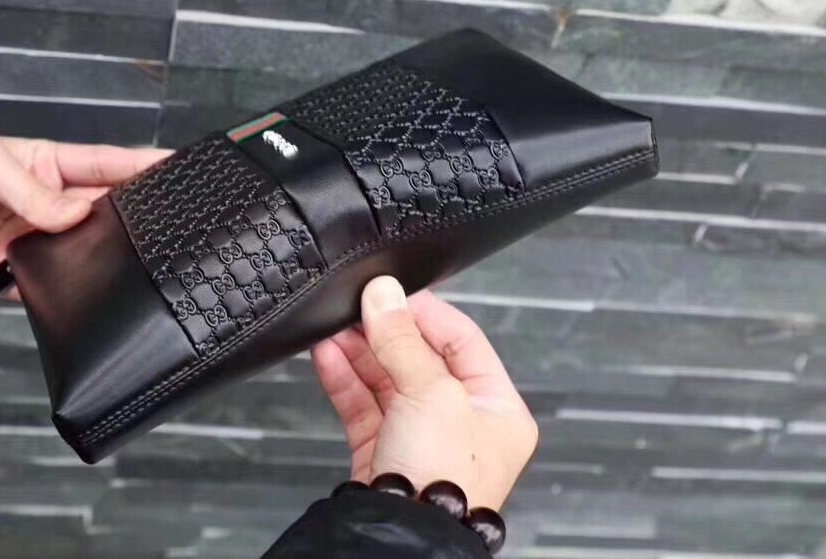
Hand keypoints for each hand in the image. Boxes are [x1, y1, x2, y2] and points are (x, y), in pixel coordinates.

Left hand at [0, 130, 169, 295]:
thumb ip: (35, 192)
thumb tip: (80, 215)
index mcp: (47, 165)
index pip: (107, 164)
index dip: (144, 166)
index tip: (183, 169)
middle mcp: (45, 204)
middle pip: (102, 212)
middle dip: (132, 217)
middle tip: (166, 226)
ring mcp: (29, 240)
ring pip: (82, 252)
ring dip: (101, 257)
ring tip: (132, 262)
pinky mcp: (7, 275)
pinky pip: (48, 287)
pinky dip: (65, 292)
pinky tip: (83, 292)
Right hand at [312, 276, 537, 509]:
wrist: (404, 540)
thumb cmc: (443, 480)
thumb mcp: (433, 394)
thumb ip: (403, 341)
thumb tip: (385, 295)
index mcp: (497, 409)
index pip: (463, 342)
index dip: (427, 313)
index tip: (394, 292)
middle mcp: (461, 424)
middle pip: (420, 359)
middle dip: (385, 332)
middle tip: (358, 307)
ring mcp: (421, 439)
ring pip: (387, 380)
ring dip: (359, 352)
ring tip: (333, 328)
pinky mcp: (384, 454)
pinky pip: (364, 406)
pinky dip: (345, 379)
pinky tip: (328, 356)